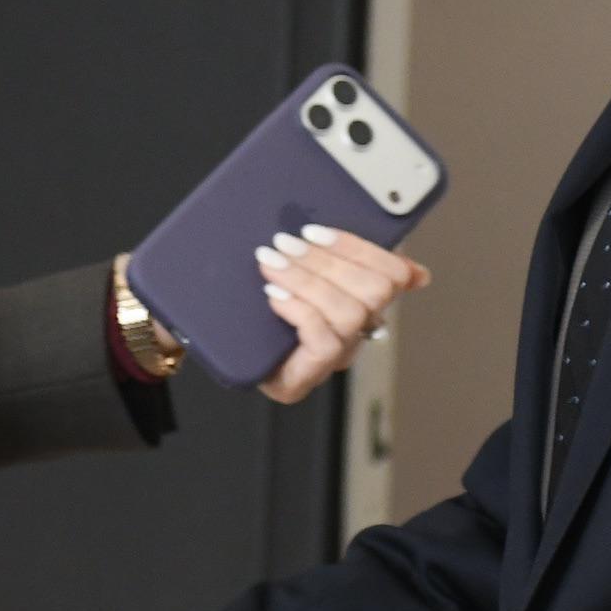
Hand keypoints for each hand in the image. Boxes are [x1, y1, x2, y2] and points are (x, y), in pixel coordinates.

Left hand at [254, 224, 429, 402]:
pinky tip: (273, 296)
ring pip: (349, 314)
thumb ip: (319, 250)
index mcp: (361, 299)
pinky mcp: (306, 379)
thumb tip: (350, 232)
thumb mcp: (290, 270)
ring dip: (307, 281)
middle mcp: (355, 332)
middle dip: (328, 260)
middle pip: (376, 291)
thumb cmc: (256, 304)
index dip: (360, 248)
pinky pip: (324, 342)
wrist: (218, 350)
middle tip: (285, 243)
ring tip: (271, 264)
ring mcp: (333, 359)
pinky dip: (299, 311)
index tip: (315, 231)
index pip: (393, 273)